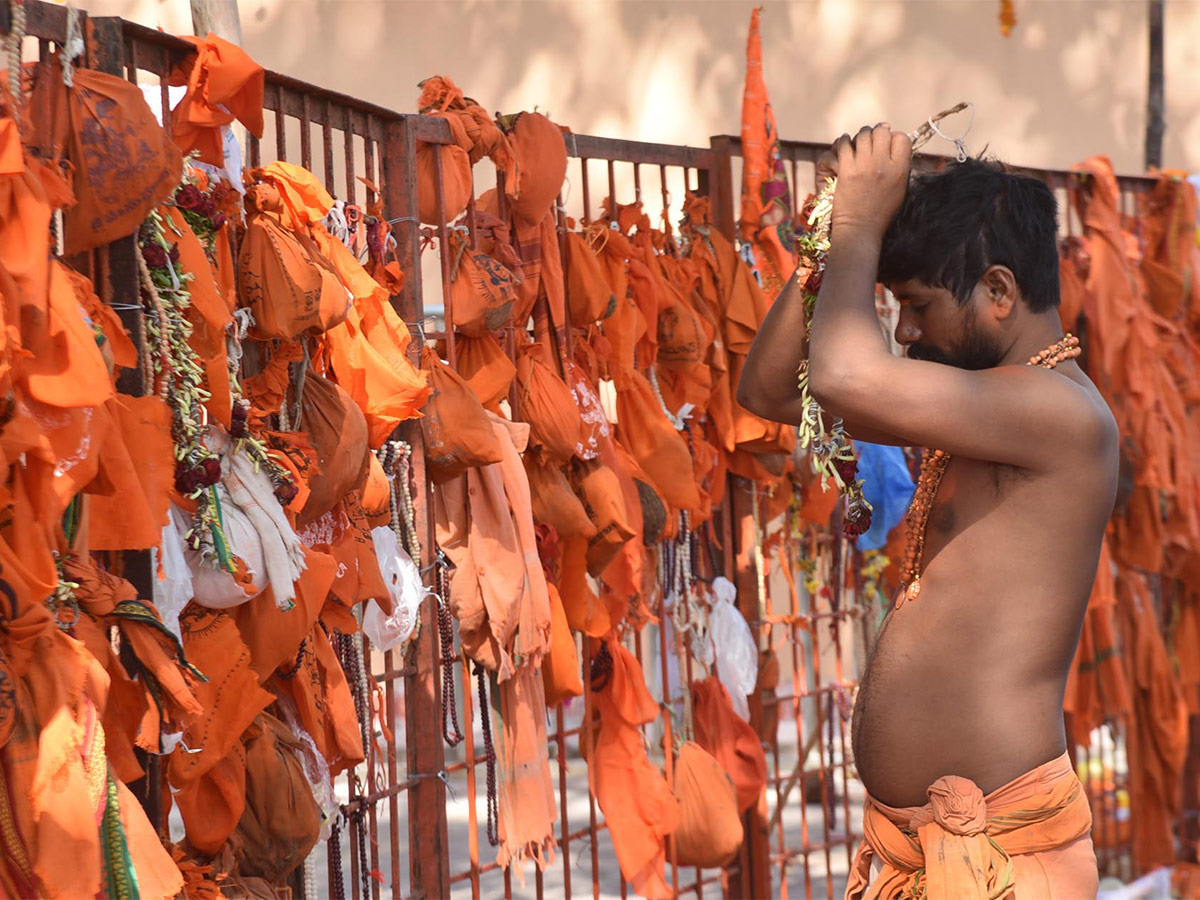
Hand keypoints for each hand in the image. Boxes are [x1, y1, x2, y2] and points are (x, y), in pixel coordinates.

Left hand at [816, 124, 911, 240]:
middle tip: (872, 139)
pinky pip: (844, 145)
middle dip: (877, 133)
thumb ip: (900, 166)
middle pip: (881, 132)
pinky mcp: (846, 171)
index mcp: (900, 170)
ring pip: (863, 135)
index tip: (888, 143)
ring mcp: (864, 167)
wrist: (860, 228)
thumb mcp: (900, 189)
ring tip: (858, 141)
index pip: (902, 138)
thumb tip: (896, 144)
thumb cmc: (881, 212)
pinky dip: (844, 141)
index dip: (894, 138)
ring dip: (860, 136)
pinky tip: (844, 144)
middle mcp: (883, 165)